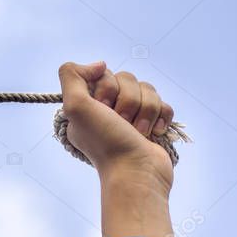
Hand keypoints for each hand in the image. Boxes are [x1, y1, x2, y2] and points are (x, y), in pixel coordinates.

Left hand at [58, 61, 177, 236]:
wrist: (137, 172)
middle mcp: (107, 109)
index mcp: (87, 104)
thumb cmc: (105, 142)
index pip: (102, 73)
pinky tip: (154, 133)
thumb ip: (71, 75)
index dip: (106, 87)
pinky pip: (164, 103)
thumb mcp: (74, 105)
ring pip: (148, 89)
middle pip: (127, 78)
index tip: (101, 107)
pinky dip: (161, 117)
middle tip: (120, 123)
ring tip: (138, 132)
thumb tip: (100, 64)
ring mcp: (132, 117)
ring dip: (145, 110)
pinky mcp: (154, 125)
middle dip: (127, 100)